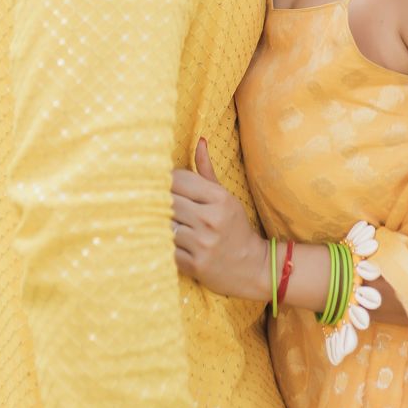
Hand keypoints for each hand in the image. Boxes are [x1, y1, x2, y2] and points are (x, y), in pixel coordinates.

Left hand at [171, 141, 268, 301]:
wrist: (252, 266)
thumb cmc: (235, 227)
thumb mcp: (225, 196)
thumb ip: (207, 171)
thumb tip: (199, 141)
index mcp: (219, 199)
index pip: (179, 179)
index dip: (166, 179)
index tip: (161, 183)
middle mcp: (210, 220)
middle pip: (168, 201)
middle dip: (160, 201)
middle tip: (154, 201)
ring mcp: (201, 244)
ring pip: (165, 225)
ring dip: (162, 224)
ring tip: (165, 222)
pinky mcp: (194, 265)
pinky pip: (167, 250)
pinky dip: (165, 246)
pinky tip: (172, 242)